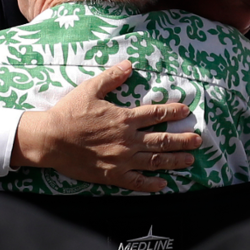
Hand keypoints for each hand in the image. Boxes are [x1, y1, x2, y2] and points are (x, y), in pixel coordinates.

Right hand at [12, 60, 201, 191]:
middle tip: (198, 140)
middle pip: (162, 140)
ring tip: (189, 160)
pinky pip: (137, 182)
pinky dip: (151, 184)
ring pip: (155, 161)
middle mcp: (128, 139)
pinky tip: (163, 184)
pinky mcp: (112, 175)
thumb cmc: (69, 113)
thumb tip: (129, 64)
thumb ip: (112, 77)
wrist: (51, 139)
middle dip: (183, 139)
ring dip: (174, 160)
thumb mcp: (90, 89)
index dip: (173, 111)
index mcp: (124, 118)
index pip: (156, 113)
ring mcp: (122, 160)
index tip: (186, 111)